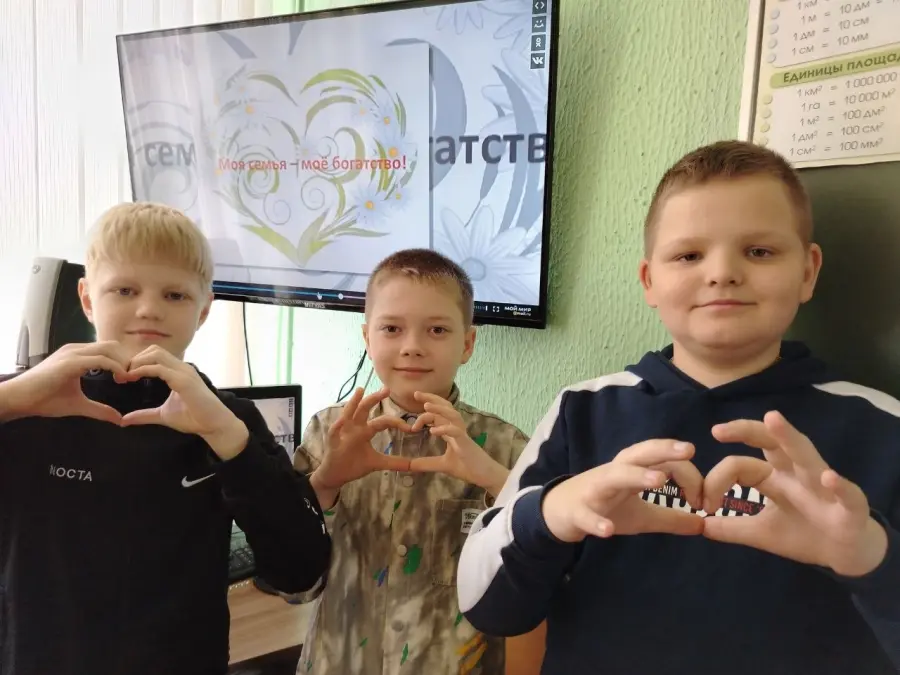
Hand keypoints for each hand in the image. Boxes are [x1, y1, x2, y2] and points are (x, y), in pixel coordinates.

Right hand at [0, 341, 129, 423]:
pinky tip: (120, 379)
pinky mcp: (70, 362)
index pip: (108, 350)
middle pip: (112, 346)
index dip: (123, 362)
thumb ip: (99, 409)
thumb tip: (118, 419)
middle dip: (126, 360)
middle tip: (132, 378)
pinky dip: (115, 367)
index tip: (130, 378)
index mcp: (78, 355)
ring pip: (108, 349)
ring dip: (122, 363)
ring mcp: (73, 354)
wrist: (19, 398)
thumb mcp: (77, 405)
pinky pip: (99, 359)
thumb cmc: (43, 400)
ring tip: (127, 379)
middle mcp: (76, 350)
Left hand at [120, 345, 248, 459]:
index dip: (137, 363)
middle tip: (122, 375)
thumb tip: (124, 420)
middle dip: (135, 360)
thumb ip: (144, 414)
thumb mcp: (163, 415)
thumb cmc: (194, 418)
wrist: (214, 425)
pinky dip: (143, 370)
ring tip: (126, 376)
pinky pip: (159, 368)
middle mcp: (181, 368)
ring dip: (137, 362)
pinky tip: (133, 378)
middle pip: (153, 350)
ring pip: (155, 354)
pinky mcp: (184, 380)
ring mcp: (183, 372)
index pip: (154, 355)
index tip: (124, 377)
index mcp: (178, 372)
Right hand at [311, 387, 412, 493]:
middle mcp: (355, 428)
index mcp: (366, 431)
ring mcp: (343, 433)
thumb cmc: (355, 464)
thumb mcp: (378, 463)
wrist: (336, 475)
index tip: (410, 428)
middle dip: (375, 398)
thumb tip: (414, 466)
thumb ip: (395, 463)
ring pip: (348, 414)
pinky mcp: (332, 442)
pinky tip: (342, 420)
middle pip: (365, 409)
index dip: (396, 422)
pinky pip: (334, 432)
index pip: (383, 421)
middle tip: (387, 389)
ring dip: (354, 402)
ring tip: (360, 390)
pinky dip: (337, 426)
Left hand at [408, 391, 508, 495]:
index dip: (429, 402)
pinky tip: (433, 431)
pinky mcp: (466, 443)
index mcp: (451, 430)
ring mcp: (462, 435)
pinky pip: (456, 432)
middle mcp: (456, 428)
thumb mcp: (441, 465)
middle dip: (432, 398)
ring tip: (426, 407)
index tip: (415, 399)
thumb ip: (425, 463)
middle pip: (446, 407)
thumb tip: (408, 465)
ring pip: (452, 415)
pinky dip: (445, 429)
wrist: (485, 475)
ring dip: (439, 409)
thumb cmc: (466, 467)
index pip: (439, 411)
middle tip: (416, 394)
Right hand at [542, 440, 704, 542]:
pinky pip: (587, 515)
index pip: (663, 462)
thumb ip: (671, 518)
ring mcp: (595, 490)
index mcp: (631, 470)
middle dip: (662, 450)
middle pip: (638, 455)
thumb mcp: (642, 513)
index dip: (688, 477)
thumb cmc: (604, 506)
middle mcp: (614, 473)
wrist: (558, 512)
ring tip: (658, 480)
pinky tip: (607, 530)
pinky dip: (596, 521)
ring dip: (636, 476)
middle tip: (688, 451)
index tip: (705, 502)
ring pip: (614, 476)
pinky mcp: (579, 511)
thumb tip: (704, 525)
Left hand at [704, 411, 887, 576]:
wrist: (846, 554)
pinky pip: (846, 492)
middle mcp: (796, 474)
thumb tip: (699, 525)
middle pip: (771, 443)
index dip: (716, 480)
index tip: (701, 504)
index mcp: (774, 477)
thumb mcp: (761, 533)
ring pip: (805, 455)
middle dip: (747, 430)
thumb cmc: (803, 534)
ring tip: (773, 419)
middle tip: (718, 430)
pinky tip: (828, 478)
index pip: (739, 465)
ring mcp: (823, 486)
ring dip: (789, 437)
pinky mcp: (849, 507)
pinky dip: (838, 485)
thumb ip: (732, 527)